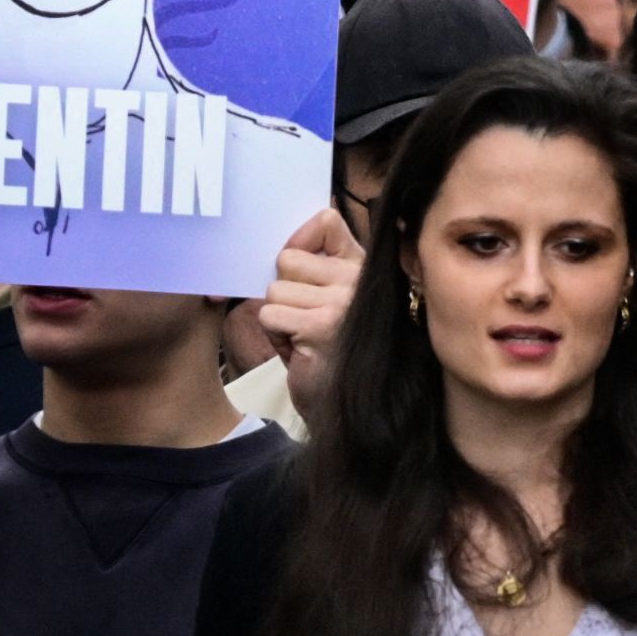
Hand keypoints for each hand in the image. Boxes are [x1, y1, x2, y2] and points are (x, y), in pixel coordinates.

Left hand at [258, 207, 361, 425]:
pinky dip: (275, 337)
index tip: (298, 272)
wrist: (355, 413)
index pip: (325, 222)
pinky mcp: (321, 325)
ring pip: (275, 290)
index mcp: (366, 267)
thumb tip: (307, 224)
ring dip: (279, 319)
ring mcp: (343, 300)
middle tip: (304, 321)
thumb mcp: (334, 302)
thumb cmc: (337, 356)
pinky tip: (299, 351)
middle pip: (287, 260)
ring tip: (303, 340)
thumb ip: (324, 262)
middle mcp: (361, 278)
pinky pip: (270, 315)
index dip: (300, 242)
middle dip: (285, 293)